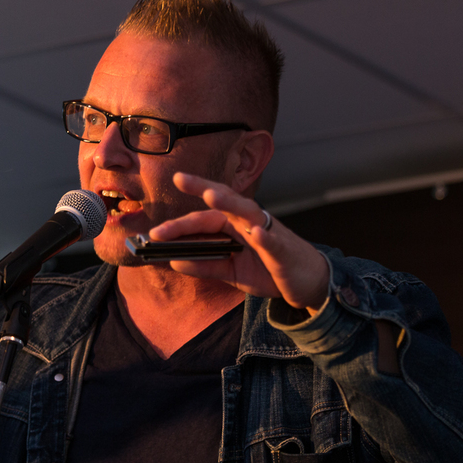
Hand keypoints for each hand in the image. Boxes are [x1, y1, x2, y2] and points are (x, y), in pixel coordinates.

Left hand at [150, 172, 328, 313]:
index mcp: (233, 225)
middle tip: (180, 179)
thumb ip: (204, 265)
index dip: (179, 223)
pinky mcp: (284, 250)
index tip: (155, 230)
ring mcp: (267, 232)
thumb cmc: (268, 270)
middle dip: (201, 189)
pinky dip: (265, 236)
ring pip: (247, 212)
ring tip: (212, 194)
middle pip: (223, 203)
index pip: (203, 218)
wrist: (307, 283)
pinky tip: (256, 232)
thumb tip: (173, 261)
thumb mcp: (230, 271)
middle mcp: (248, 222)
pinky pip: (273, 241)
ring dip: (230, 202)